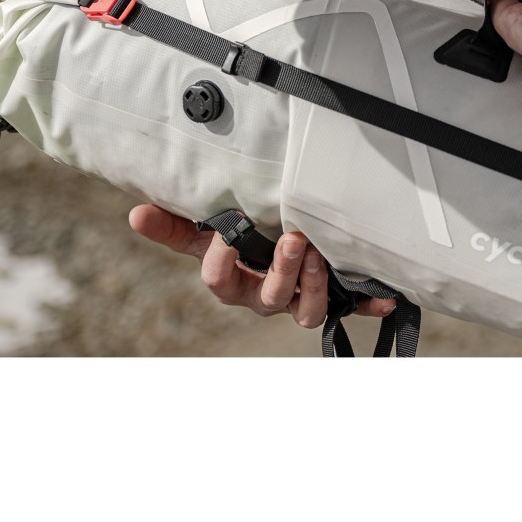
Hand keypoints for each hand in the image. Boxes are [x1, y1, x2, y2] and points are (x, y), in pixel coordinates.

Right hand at [128, 205, 395, 326]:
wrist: (271, 255)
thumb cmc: (236, 243)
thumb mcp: (205, 232)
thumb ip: (174, 224)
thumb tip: (135, 211)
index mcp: (233, 279)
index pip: (220, 280)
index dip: (223, 262)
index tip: (228, 237)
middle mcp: (265, 295)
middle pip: (270, 297)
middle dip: (283, 271)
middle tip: (295, 241)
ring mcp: (297, 300)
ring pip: (306, 309)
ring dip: (316, 285)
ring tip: (322, 255)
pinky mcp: (331, 299)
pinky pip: (350, 308)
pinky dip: (368, 305)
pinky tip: (386, 300)